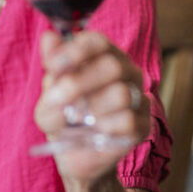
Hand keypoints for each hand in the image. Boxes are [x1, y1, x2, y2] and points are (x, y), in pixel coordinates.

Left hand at [35, 31, 149, 180]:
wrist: (74, 155)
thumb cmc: (64, 117)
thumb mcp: (50, 96)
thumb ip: (53, 70)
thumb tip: (49, 36)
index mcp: (103, 57)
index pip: (98, 42)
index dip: (76, 50)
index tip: (52, 65)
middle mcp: (126, 71)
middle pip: (113, 66)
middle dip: (79, 83)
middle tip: (56, 99)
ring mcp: (138, 97)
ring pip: (121, 94)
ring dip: (91, 109)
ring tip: (77, 119)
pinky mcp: (143, 124)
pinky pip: (127, 121)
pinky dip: (104, 128)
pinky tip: (95, 132)